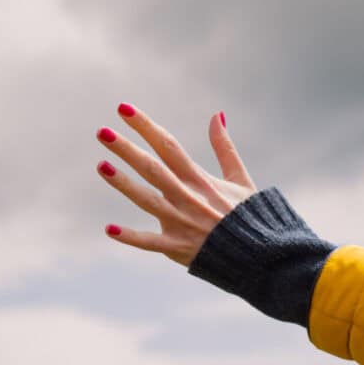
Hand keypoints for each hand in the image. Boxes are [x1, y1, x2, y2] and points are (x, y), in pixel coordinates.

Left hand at [93, 103, 257, 262]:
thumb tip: (217, 115)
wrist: (262, 256)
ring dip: (124, 183)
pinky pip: (151, 243)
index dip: (146, 126)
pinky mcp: (178, 248)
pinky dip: (131, 237)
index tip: (123, 109)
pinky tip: (109, 229)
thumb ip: (225, 148)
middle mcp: (188, 198)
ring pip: (147, 200)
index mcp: (201, 180)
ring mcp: (182, 223)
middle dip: (127, 149)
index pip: (168, 146)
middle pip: (153, 168)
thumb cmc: (249, 216)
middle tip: (102, 132)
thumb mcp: (240, 179)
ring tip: (102, 165)